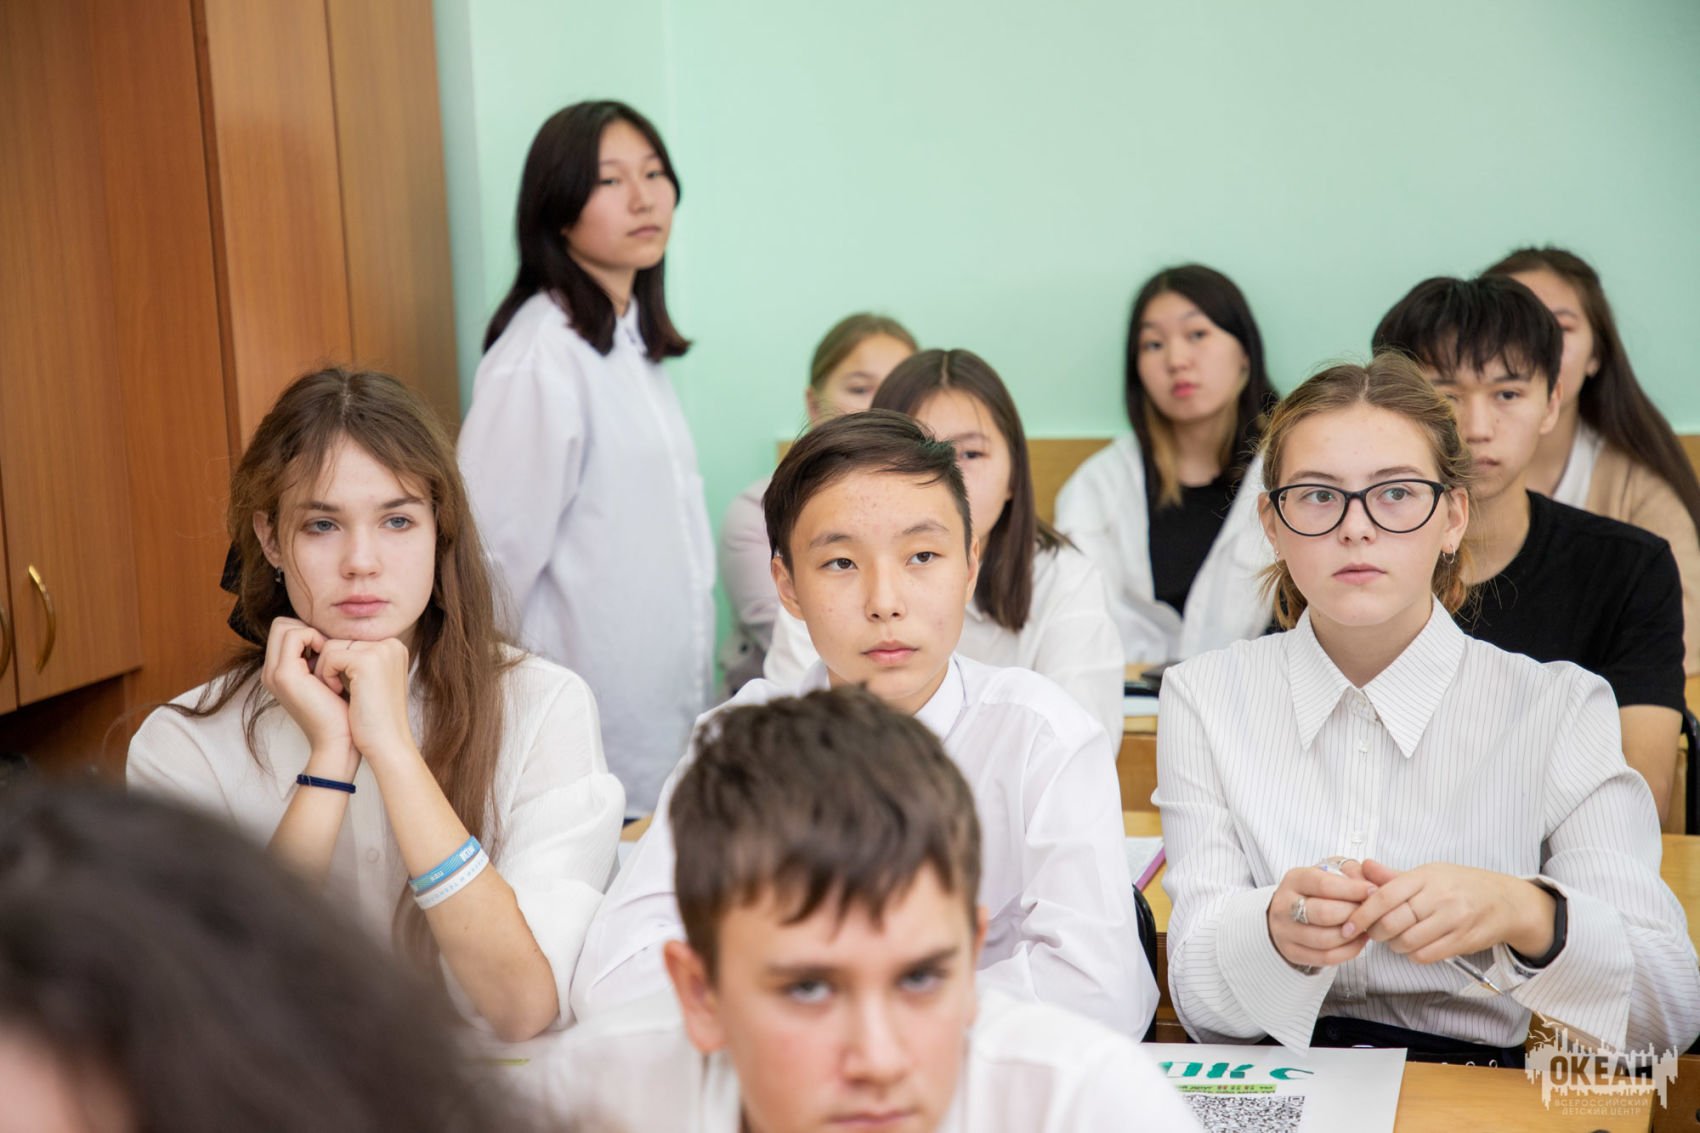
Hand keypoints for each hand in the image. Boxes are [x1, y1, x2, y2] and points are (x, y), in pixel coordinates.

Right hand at [262, 617, 354, 773]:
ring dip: (312, 633)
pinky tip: (331, 659)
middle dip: (308, 628)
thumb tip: (334, 636)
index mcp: (280, 673)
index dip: (309, 631)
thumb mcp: (329, 679)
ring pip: (285, 625)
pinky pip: (295, 635)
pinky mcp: (285, 674)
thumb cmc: (344, 712)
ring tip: (331, 655)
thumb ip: (322, 658)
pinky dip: (316, 638)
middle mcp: (271, 672)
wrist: (341, 741)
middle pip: (281, 624)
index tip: (332, 649)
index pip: (285, 631)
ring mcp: (274, 673)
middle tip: (331, 649)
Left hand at [315, 637, 417, 766]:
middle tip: (338, 691)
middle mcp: (391, 644)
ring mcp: (381, 650)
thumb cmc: (373, 719)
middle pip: (339, 642)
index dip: (337, 666)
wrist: (387, 744)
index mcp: (393, 647)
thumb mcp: (369, 681)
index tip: (345, 688)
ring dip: (325, 671)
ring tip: (339, 692)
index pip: (348, 642)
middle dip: (329, 667)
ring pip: (331, 647)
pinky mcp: (368, 661)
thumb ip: (357, 659)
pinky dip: (326, 676)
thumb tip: (326, 644)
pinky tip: (340, 693)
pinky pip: (329, 657)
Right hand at [1266, 860, 1376, 969]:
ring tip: (1366, 927)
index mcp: (1293, 880)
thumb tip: (1370, 886)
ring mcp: (1284, 931)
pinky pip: (1326, 957)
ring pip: (1325, 939)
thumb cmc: (1316, 890)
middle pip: (1324, 914)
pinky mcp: (1290, 952)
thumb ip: (1350, 873)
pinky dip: (1348, 951)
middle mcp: (1283, 905)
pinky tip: (1359, 940)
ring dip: (1353, 935)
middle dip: (1353, 914)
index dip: (1352, 890)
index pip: (1324, 885)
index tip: (1373, 891)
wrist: (1288, 912)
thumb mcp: (1329, 872)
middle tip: (1370, 912)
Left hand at [1343, 860, 1555, 963]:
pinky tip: (1413, 946)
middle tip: (1373, 931)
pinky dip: (1412, 954)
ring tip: (1395, 937)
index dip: (1362, 913)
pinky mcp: (1462, 941)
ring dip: (1393, 945)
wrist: (1506, 902)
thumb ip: (1393, 876)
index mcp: (1426, 877)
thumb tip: (1362, 867)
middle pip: (1392, 922)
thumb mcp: (1429, 873)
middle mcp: (1439, 897)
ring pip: (1406, 942)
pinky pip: (1425, 955)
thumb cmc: (1462, 885)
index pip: (1384, 896)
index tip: (1349, 925)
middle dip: (1375, 932)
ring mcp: (1452, 920)